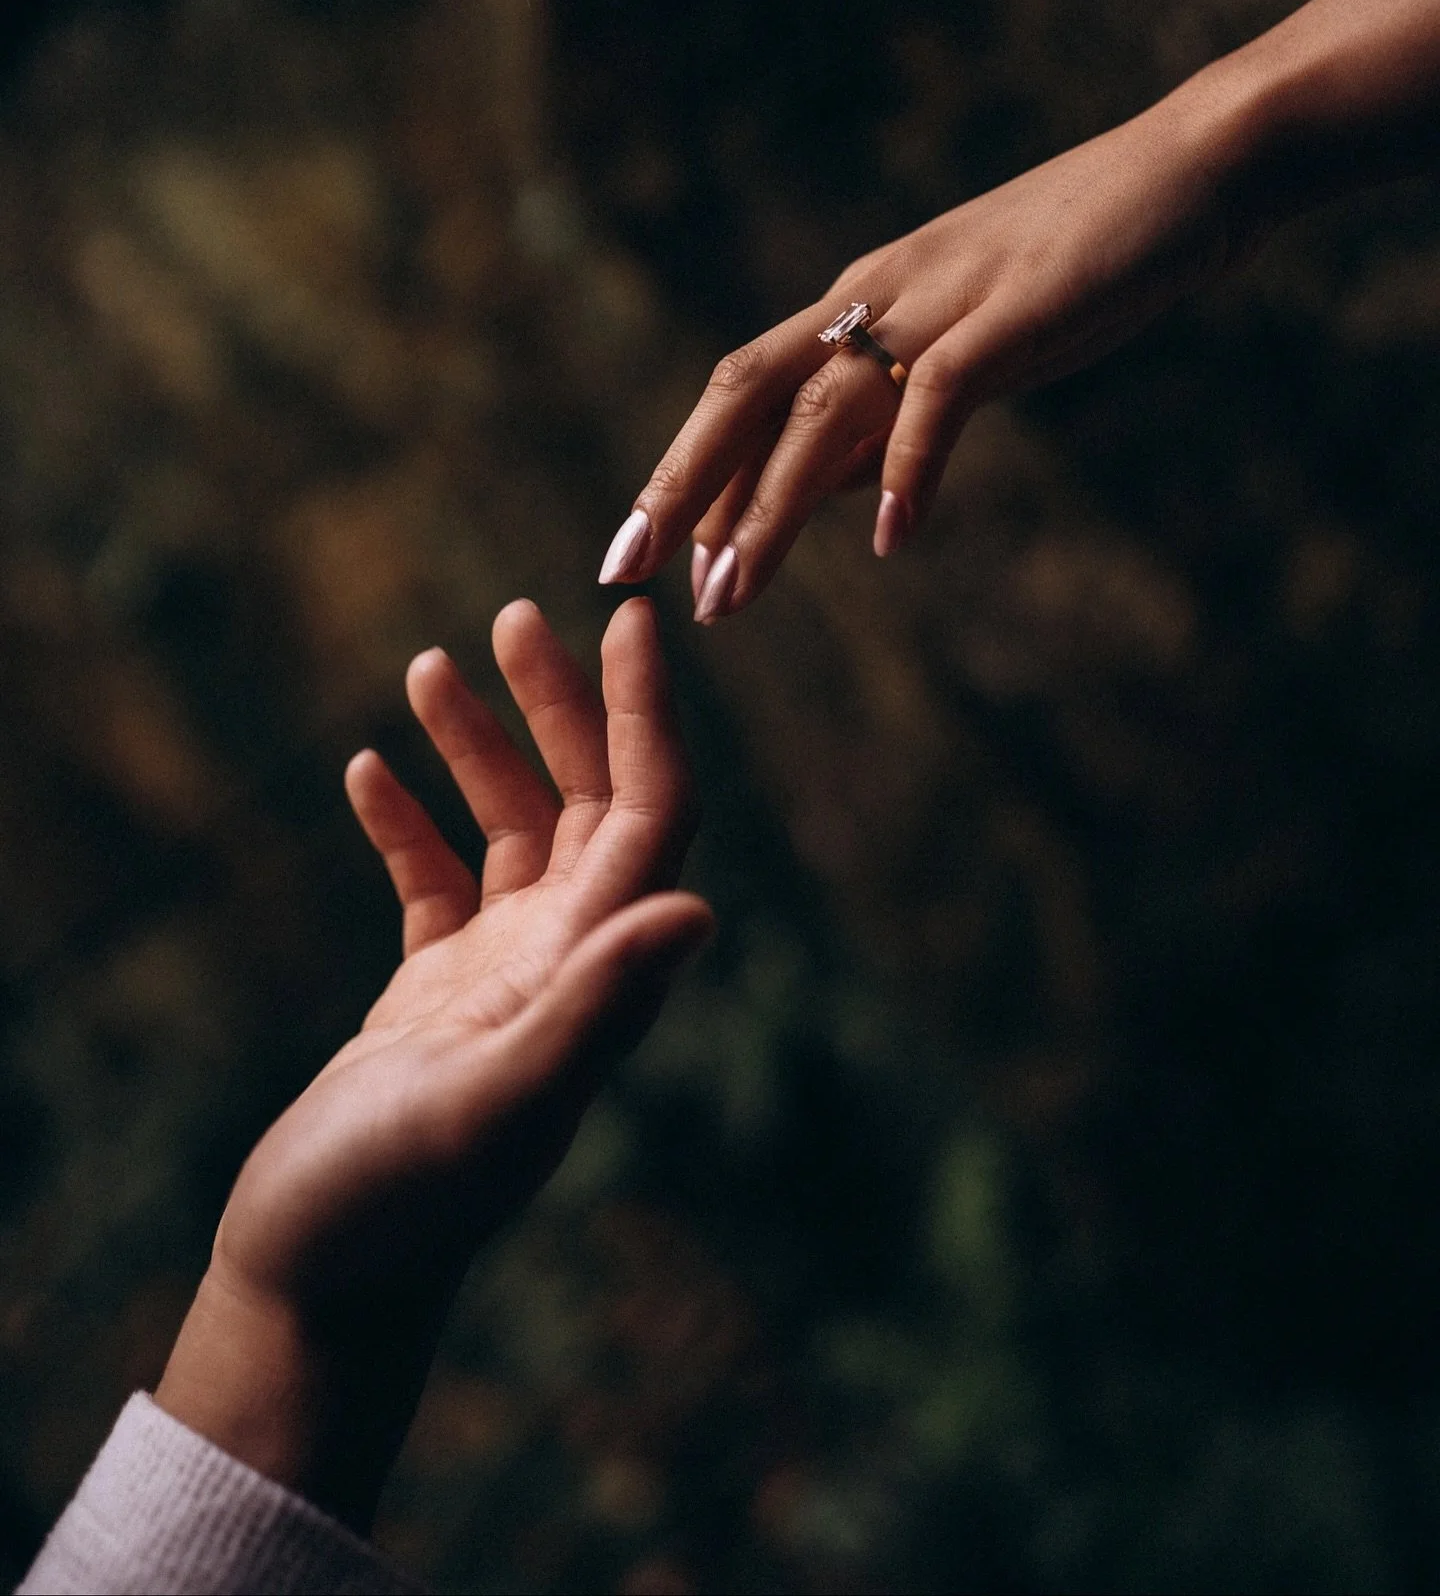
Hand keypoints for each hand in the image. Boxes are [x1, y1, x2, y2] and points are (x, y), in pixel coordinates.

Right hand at [155, 597, 710, 1530]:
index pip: (650, 815)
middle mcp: (563, 965)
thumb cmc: (392, 1210)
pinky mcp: (431, 997)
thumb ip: (595, 1010)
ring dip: (480, 746)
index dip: (647, 716)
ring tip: (431, 664)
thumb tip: (698, 911)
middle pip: (588, 805)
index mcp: (592, 974)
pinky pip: (433, 882)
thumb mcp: (493, 1103)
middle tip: (517, 615)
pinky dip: (407, 822)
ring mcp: (499, 980)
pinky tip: (366, 767)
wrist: (317, 1286)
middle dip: (562, 707)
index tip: (626, 620)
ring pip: (509, 832)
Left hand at [599, 70, 1257, 618]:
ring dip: (767, 508)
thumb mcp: (963, 346)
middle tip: (625, 569)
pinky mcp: (1012, 312)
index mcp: (861, 299)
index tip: (645, 554)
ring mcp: (940, 301)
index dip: (688, 471)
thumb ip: (889, 412)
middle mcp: (877, 294)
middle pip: (744, 390)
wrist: (1188, 168)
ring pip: (822, 410)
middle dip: (678, 482)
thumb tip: (823, 492)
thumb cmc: (1081, 260)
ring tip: (728, 593)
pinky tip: (886, 540)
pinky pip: (939, 396)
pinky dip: (906, 467)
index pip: (746, 392)